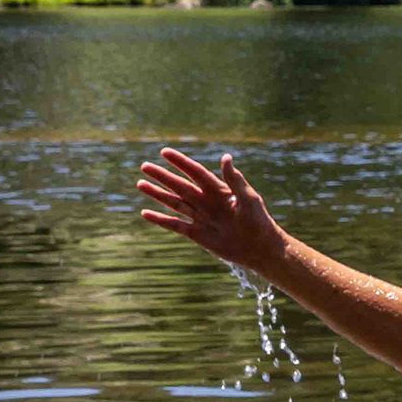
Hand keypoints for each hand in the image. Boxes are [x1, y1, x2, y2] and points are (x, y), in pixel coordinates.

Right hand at [136, 148, 288, 269]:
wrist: (260, 249)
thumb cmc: (259, 221)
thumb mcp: (249, 198)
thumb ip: (235, 179)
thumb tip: (226, 157)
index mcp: (218, 191)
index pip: (195, 173)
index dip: (181, 162)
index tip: (165, 152)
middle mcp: (206, 202)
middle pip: (180, 186)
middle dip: (162, 176)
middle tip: (144, 166)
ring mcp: (200, 217)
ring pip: (174, 202)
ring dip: (157, 194)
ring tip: (140, 184)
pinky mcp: (197, 234)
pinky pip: (175, 225)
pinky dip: (160, 220)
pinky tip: (145, 213)